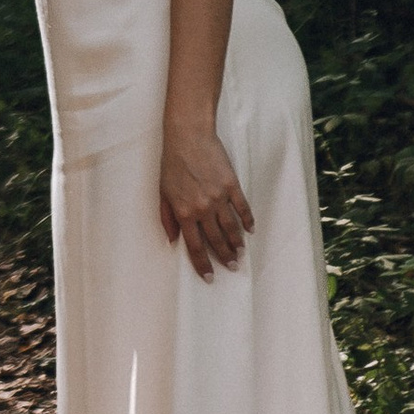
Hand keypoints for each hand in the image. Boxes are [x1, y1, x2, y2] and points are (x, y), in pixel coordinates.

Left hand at [160, 127, 252, 277]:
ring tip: (241, 254)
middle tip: (231, 267)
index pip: (195, 247)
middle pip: (216, 240)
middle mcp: (203, 209)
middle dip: (224, 257)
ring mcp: (219, 197)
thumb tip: (172, 240)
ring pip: (231, 228)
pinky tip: (250, 230)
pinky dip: (248, 221)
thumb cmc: (172, 163)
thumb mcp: (163, 192)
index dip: (203, 264)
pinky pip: (243, 208)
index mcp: (184, 213)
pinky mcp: (232, 185)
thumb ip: (167, 218)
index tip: (210, 276)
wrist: (188, 136)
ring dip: (237, 243)